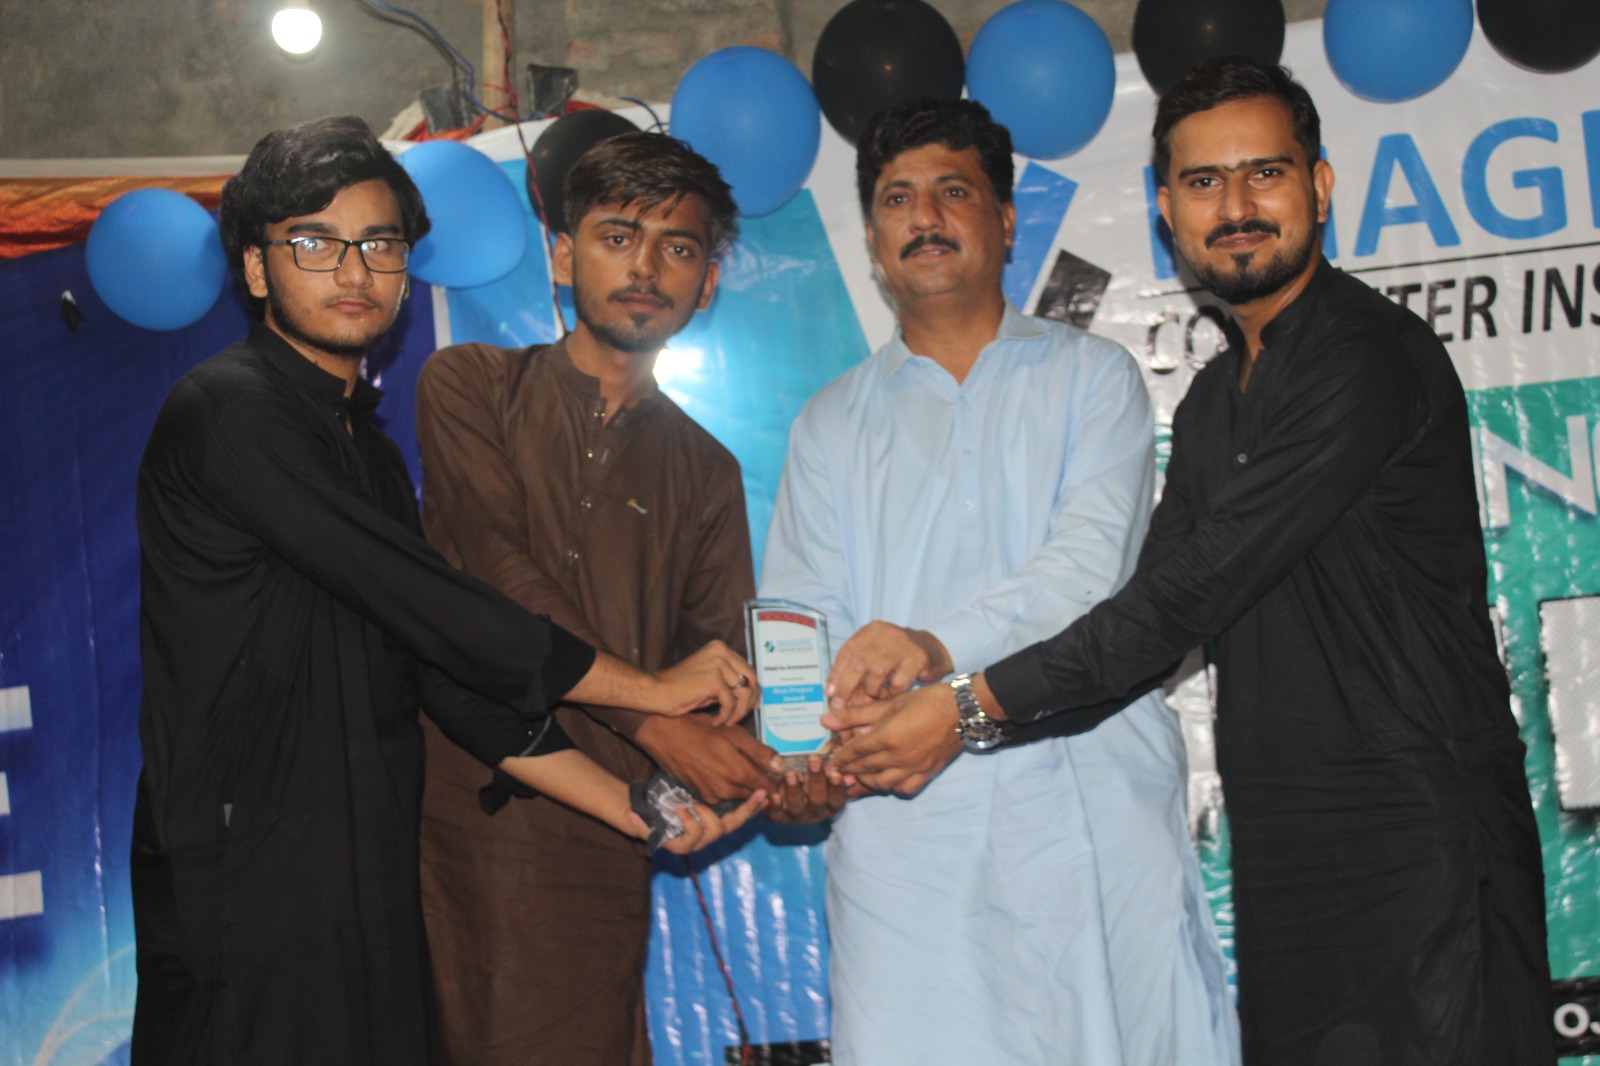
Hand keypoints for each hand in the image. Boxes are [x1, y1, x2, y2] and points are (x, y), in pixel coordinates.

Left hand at [626, 791, 767, 854]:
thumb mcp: (691, 785)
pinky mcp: (680, 848)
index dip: (755, 806)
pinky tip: (680, 807)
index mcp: (714, 819)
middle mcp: (709, 833)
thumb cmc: (666, 797)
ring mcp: (696, 843)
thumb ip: (712, 782)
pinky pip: (693, 836)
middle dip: (748, 809)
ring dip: (707, 814)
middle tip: (759, 793)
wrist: (637, 810)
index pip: (741, 814)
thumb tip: (738, 767)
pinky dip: (688, 820)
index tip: (768, 793)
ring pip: (715, 830)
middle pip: (736, 824)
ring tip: (693, 801)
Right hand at [634, 714, 778, 806]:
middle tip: (776, 775)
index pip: (769, 788)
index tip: (787, 778)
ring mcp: (713, 796)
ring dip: (750, 788)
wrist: (663, 735)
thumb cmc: (700, 728)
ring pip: (741, 796)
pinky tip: (734, 773)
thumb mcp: (732, 733)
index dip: (780, 784)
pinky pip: (726, 796)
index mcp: (738, 773)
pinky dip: (733, 788)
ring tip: (757, 772)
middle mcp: (727, 790)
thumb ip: (759, 752)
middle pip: (756, 795)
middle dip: (766, 787)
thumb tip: (781, 766)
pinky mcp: (703, 796)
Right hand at [647, 640, 757, 724]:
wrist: (656, 691)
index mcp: (720, 648)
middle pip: (751, 679)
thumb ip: (728, 683)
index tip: (753, 705)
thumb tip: (753, 697)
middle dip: (750, 701)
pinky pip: (730, 702)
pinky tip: (716, 721)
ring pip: (743, 692)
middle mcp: (721, 652)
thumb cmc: (680, 689)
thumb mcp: (709, 681)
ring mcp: (717, 664)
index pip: (748, 669)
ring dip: (738, 711)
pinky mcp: (712, 680)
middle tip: (742, 716)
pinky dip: (726, 715)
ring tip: (727, 721)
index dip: (754, 689)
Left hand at [764, 754, 849, 822]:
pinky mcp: (778, 818)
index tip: (836, 772)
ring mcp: (796, 817)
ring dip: (794, 791)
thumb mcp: (826, 781)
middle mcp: (815, 814)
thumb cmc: (812, 784)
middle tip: (814, 760)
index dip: (837, 788)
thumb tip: (851, 777)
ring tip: (791, 774)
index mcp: (830, 806)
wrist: (787, 796)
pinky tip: (773, 795)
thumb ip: (837, 778)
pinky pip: (776, 815)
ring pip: (796, 807)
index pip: (836, 799)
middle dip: (816, 780)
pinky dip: (774, 806)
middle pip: (818, 801)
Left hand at [824, 685, 963, 796]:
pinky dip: (890, 787)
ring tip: (855, 776)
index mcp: (888, 737)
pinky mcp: (926, 774)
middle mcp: (899, 757)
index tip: (829, 760)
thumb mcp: (889, 703)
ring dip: (865, 781)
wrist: (962, 711)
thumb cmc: (926, 701)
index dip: (840, 756)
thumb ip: (856, 714)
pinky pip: (903, 788)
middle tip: (835, 771)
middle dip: (847, 770)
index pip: (855, 751)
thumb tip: (826, 720)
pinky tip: (884, 780)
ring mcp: (914, 768)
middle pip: (865, 768)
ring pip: (881, 783)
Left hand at [827, 621, 952, 707]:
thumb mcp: (876, 652)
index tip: (829, 692)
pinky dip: (890, 693)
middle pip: (859, 662)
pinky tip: (890, 694)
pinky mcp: (919, 659)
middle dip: (846, 686)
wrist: (932, 648)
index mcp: (872, 630)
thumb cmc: (897, 654)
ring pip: (877, 672)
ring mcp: (904, 645)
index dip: (836, 673)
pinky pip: (898, 682)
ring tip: (872, 696)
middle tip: (840, 705)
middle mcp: (886, 634)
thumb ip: (857, 666)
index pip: (847, 651)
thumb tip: (835, 692)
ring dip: (870, 690)